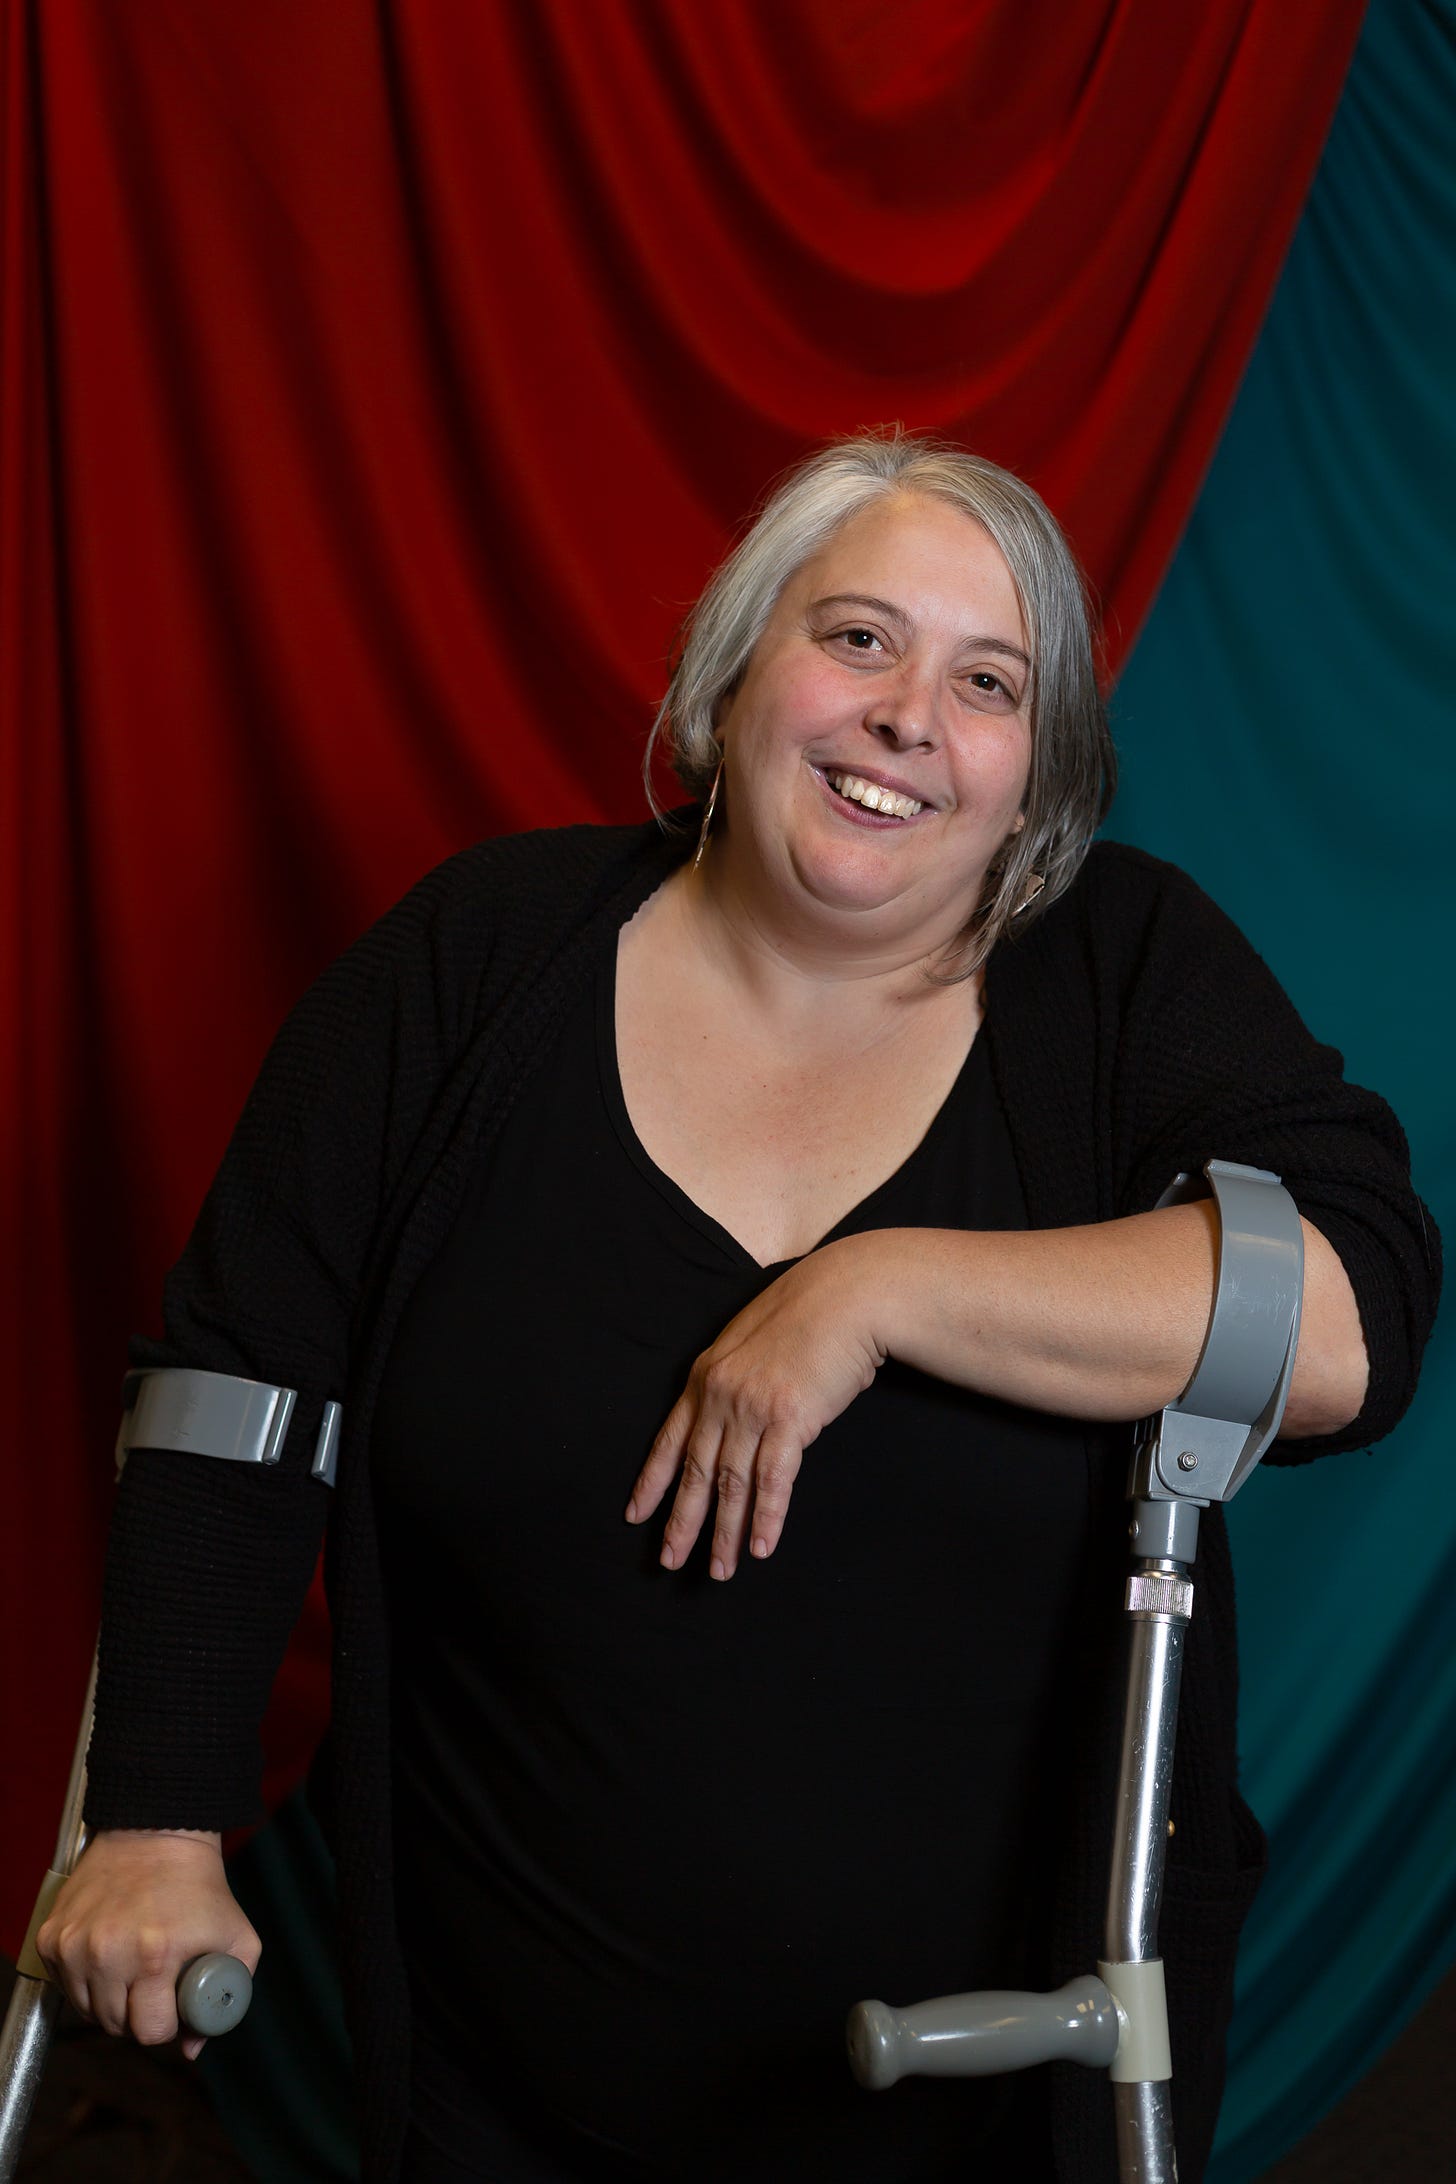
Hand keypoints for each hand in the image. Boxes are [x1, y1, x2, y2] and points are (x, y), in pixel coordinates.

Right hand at [36, 1828, 260, 2058]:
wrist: (156, 1833)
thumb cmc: (201, 1887)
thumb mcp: (236, 1934)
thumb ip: (230, 1992)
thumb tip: (192, 2048)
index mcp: (157, 1955)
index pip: (150, 2032)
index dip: (166, 2026)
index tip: (173, 2007)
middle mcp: (109, 1952)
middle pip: (115, 2026)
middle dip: (138, 2016)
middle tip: (154, 1987)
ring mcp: (76, 1944)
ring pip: (87, 2010)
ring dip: (110, 2000)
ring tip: (133, 1968)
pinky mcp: (53, 1936)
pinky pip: (66, 1984)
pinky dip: (85, 1979)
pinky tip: (109, 1953)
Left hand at [626, 1235, 885, 1577]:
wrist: (846, 1295)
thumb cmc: (808, 1316)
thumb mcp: (752, 1342)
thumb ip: (734, 1381)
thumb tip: (732, 1418)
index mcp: (706, 1377)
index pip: (669, 1440)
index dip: (652, 1482)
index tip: (636, 1515)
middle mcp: (721, 1395)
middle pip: (696, 1472)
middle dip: (682, 1522)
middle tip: (669, 1561)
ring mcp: (752, 1408)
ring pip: (731, 1485)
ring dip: (725, 1533)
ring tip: (719, 1570)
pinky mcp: (789, 1420)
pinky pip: (772, 1481)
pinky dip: (765, 1519)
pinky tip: (760, 1548)